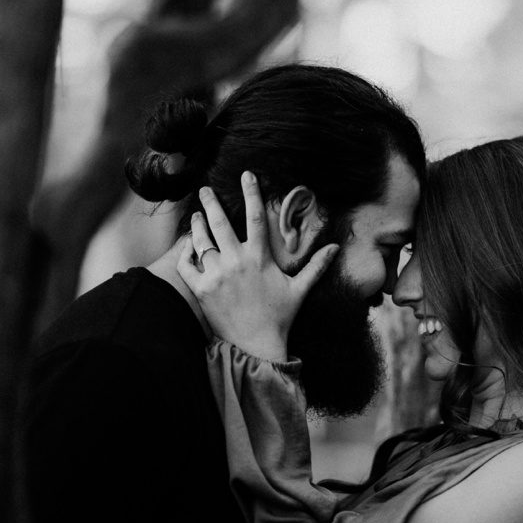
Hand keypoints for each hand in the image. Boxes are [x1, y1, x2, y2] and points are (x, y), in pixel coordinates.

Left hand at [177, 171, 338, 361]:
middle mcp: (236, 262)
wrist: (256, 347)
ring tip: (196, 215)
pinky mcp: (201, 290)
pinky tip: (188, 245)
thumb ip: (315, 266)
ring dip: (197, 225)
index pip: (255, 217)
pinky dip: (186, 253)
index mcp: (259, 258)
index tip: (246, 175)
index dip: (251, 193)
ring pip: (201, 241)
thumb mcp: (299, 289)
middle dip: (211, 202)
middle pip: (220, 223)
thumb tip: (336, 248)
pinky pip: (187, 265)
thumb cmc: (279, 317)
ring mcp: (216, 276)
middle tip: (205, 189)